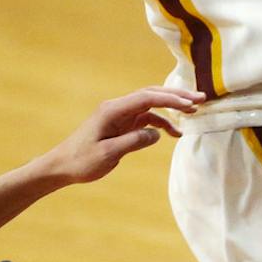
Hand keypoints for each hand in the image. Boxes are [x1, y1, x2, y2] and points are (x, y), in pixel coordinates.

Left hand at [39, 87, 204, 184]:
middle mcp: (118, 108)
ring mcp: (120, 115)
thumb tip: (156, 134)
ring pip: (151, 105)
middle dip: (176, 96)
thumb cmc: (80, 161)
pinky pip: (146, 118)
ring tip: (193, 112)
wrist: (61, 167)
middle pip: (152, 95)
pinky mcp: (121, 125)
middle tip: (200, 99)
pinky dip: (161, 123)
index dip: (171, 99)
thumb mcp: (107, 154)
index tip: (191, 104)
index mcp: (113, 110)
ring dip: (172, 107)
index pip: (147, 98)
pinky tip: (172, 133)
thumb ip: (133, 142)